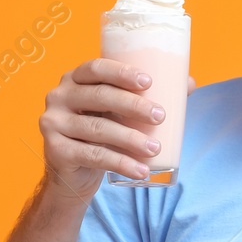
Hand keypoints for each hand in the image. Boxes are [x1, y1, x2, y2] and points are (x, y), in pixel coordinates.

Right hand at [40, 58, 171, 196]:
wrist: (73, 174)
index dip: (121, 72)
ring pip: (98, 129)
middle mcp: (58, 97)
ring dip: (131, 139)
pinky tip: (140, 170)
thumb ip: (146, 96)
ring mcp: (52, 123)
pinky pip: (93, 155)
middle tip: (160, 116)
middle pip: (99, 96)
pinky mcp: (56, 150)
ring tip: (155, 148)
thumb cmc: (101, 134)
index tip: (148, 82)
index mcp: (74, 79)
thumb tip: (188, 84)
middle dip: (133, 106)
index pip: (95, 67)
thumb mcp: (119, 113)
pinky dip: (120, 163)